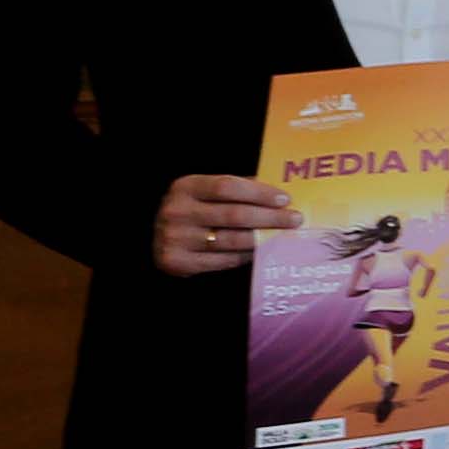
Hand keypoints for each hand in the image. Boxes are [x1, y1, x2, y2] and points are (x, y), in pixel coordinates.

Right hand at [152, 171, 297, 277]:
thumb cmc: (191, 210)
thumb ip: (235, 189)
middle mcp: (177, 211)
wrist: (153, 236)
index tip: (285, 198)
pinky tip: (262, 250)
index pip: (227, 186)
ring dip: (264, 239)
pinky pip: (224, 260)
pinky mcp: (177, 262)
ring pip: (232, 240)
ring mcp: (175, 238)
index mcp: (185, 187)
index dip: (259, 193)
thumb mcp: (204, 191)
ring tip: (284, 236)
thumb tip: (278, 192)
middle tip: (296, 219)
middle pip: (234, 215)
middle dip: (270, 218)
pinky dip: (247, 256)